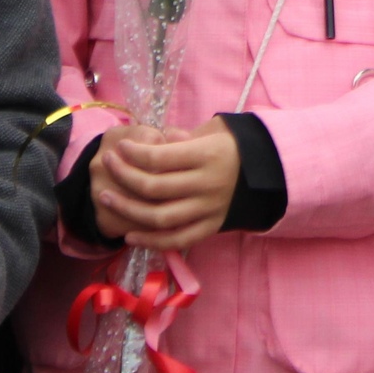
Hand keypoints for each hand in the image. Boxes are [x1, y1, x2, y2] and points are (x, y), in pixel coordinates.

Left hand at [91, 119, 241, 250]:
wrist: (267, 173)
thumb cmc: (232, 147)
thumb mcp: (213, 132)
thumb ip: (181, 137)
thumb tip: (153, 141)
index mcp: (207, 156)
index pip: (160, 157)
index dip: (134, 152)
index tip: (120, 147)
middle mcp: (207, 185)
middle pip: (154, 187)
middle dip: (123, 176)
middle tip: (107, 165)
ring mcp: (209, 210)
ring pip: (160, 217)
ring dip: (128, 210)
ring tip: (107, 197)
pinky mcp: (210, 228)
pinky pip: (177, 240)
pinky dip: (151, 241)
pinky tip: (129, 234)